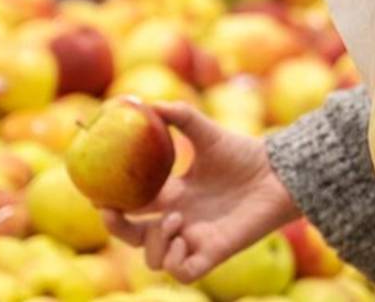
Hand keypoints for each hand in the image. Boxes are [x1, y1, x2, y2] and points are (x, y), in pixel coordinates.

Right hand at [102, 103, 302, 283]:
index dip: (110, 201)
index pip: (132, 204)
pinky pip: (182, 273)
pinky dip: (175, 262)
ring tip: (174, 219)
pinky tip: (184, 239)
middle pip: (133, 236)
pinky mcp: (214, 253)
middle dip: (115, 227)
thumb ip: (180, 117)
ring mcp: (195, 238)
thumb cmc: (245, 153)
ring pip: (154, 259)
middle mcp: (180, 219)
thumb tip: (149, 102)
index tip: (95, 190)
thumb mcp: (207, 132)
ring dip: (153, 243)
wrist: (279, 172)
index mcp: (174, 194)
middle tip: (110, 210)